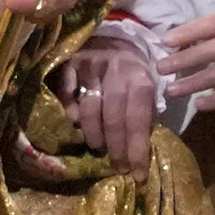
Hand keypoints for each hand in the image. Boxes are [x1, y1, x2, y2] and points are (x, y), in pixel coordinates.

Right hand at [50, 36, 157, 181]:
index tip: (136, 174)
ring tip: (97, 147)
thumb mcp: (148, 91)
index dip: (136, 149)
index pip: (138, 119)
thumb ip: (144, 116)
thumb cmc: (133, 75)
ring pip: (90, 106)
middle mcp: (118, 70)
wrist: (116, 40)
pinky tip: (73, 122)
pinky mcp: (72, 60)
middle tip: (116, 166)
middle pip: (114, 116)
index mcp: (141, 79)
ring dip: (93, 132)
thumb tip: (139, 153)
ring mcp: (93, 64)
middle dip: (115, 146)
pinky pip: (66, 88)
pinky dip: (68, 106)